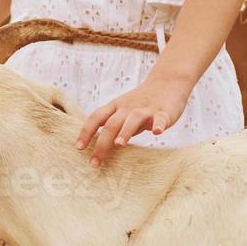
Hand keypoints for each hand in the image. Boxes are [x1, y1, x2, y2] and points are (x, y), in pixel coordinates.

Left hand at [74, 73, 194, 166]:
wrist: (167, 83)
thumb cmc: (141, 103)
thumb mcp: (123, 112)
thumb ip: (114, 126)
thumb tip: (100, 145)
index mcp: (115, 107)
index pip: (96, 118)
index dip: (86, 131)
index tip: (79, 147)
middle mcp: (127, 108)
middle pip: (111, 124)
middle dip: (102, 143)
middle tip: (95, 162)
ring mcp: (145, 110)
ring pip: (132, 119)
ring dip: (125, 131)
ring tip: (119, 144)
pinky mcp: (163, 112)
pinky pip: (160, 118)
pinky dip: (159, 124)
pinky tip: (157, 133)